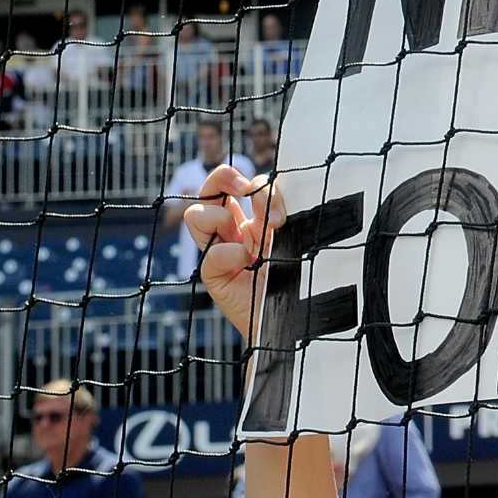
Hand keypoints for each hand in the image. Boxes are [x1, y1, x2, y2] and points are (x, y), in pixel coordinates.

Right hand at [184, 167, 282, 339]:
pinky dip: (228, 253)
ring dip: (220, 216)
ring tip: (246, 237)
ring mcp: (221, 253)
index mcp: (252, 221)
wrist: (299, 319)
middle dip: (221, 178)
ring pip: (196, 215)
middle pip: (209, 190)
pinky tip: (247, 262)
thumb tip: (261, 189)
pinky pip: (209, 255)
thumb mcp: (293, 235)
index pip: (237, 186)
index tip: (261, 190)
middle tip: (243, 188)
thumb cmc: (301, 276)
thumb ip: (278, 210)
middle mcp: (233, 234)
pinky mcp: (215, 277)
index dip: (248, 180)